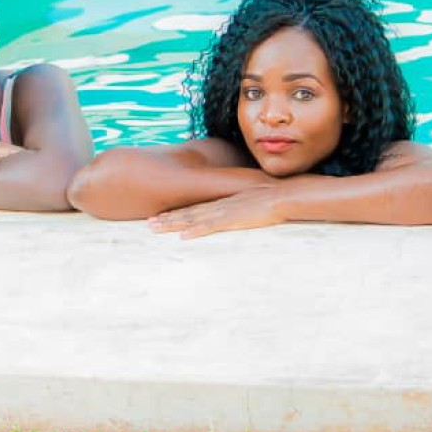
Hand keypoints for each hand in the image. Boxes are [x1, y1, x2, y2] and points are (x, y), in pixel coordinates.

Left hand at [150, 187, 283, 238]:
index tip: (161, 216)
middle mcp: (218, 206)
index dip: (177, 213)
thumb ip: (238, 210)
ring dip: (173, 224)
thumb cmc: (270, 201)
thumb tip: (235, 216)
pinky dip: (195, 231)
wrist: (282, 196)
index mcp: (221, 202)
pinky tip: (183, 236)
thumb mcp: (249, 204)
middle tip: (148, 224)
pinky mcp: (232, 219)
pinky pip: (210, 226)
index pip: (194, 209)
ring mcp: (223, 212)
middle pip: (188, 213)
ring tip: (155, 228)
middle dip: (167, 218)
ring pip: (192, 219)